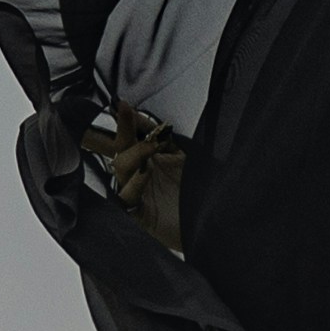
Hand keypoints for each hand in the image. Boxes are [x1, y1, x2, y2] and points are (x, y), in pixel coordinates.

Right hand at [85, 103, 189, 252]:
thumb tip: (140, 116)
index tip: (123, 105)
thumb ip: (162, 137)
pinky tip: (146, 173)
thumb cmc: (196, 195)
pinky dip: (135, 183)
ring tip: (150, 147)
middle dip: (121, 131)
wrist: (209, 225)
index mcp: (146, 161)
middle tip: (124, 112)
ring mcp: (136, 194)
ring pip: (121, 169)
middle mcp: (138, 175)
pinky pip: (127, 197)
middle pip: (119, 150)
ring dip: (134, 154)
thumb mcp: (181, 157)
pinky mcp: (137, 214)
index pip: (128, 137)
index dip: (124, 122)